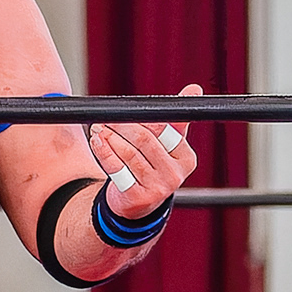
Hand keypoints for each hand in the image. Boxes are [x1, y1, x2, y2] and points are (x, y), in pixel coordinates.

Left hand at [89, 81, 200, 221]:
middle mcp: (175, 175)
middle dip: (121, 126)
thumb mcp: (169, 145)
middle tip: (106, 119)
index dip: (143, 118)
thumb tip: (194, 88)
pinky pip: (117, 170)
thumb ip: (177, 119)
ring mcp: (157, 189)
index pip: (164, 130)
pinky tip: (97, 143)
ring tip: (98, 129)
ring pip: (129, 154)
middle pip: (144, 140)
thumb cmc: (153, 166)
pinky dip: (104, 153)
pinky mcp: (137, 198)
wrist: (139, 203)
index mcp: (186, 158)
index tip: (126, 111)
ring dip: (109, 138)